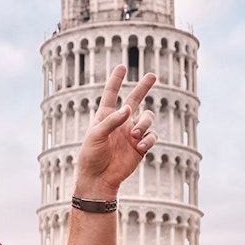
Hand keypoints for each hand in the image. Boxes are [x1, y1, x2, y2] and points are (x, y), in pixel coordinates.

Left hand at [74, 64, 157, 196]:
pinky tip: (140, 147)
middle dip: (143, 87)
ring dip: (144, 123)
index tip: (122, 66)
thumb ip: (111, 121)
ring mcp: (132, 133)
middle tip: (152, 75)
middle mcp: (121, 122)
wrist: (99, 178)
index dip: (116, 80)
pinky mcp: (141, 146)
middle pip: (135, 100)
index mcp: (105, 117)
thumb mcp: (96, 136)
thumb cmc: (91, 156)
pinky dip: (149, 139)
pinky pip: (152, 136)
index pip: (111, 94)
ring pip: (147, 118)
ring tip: (135, 134)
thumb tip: (128, 108)